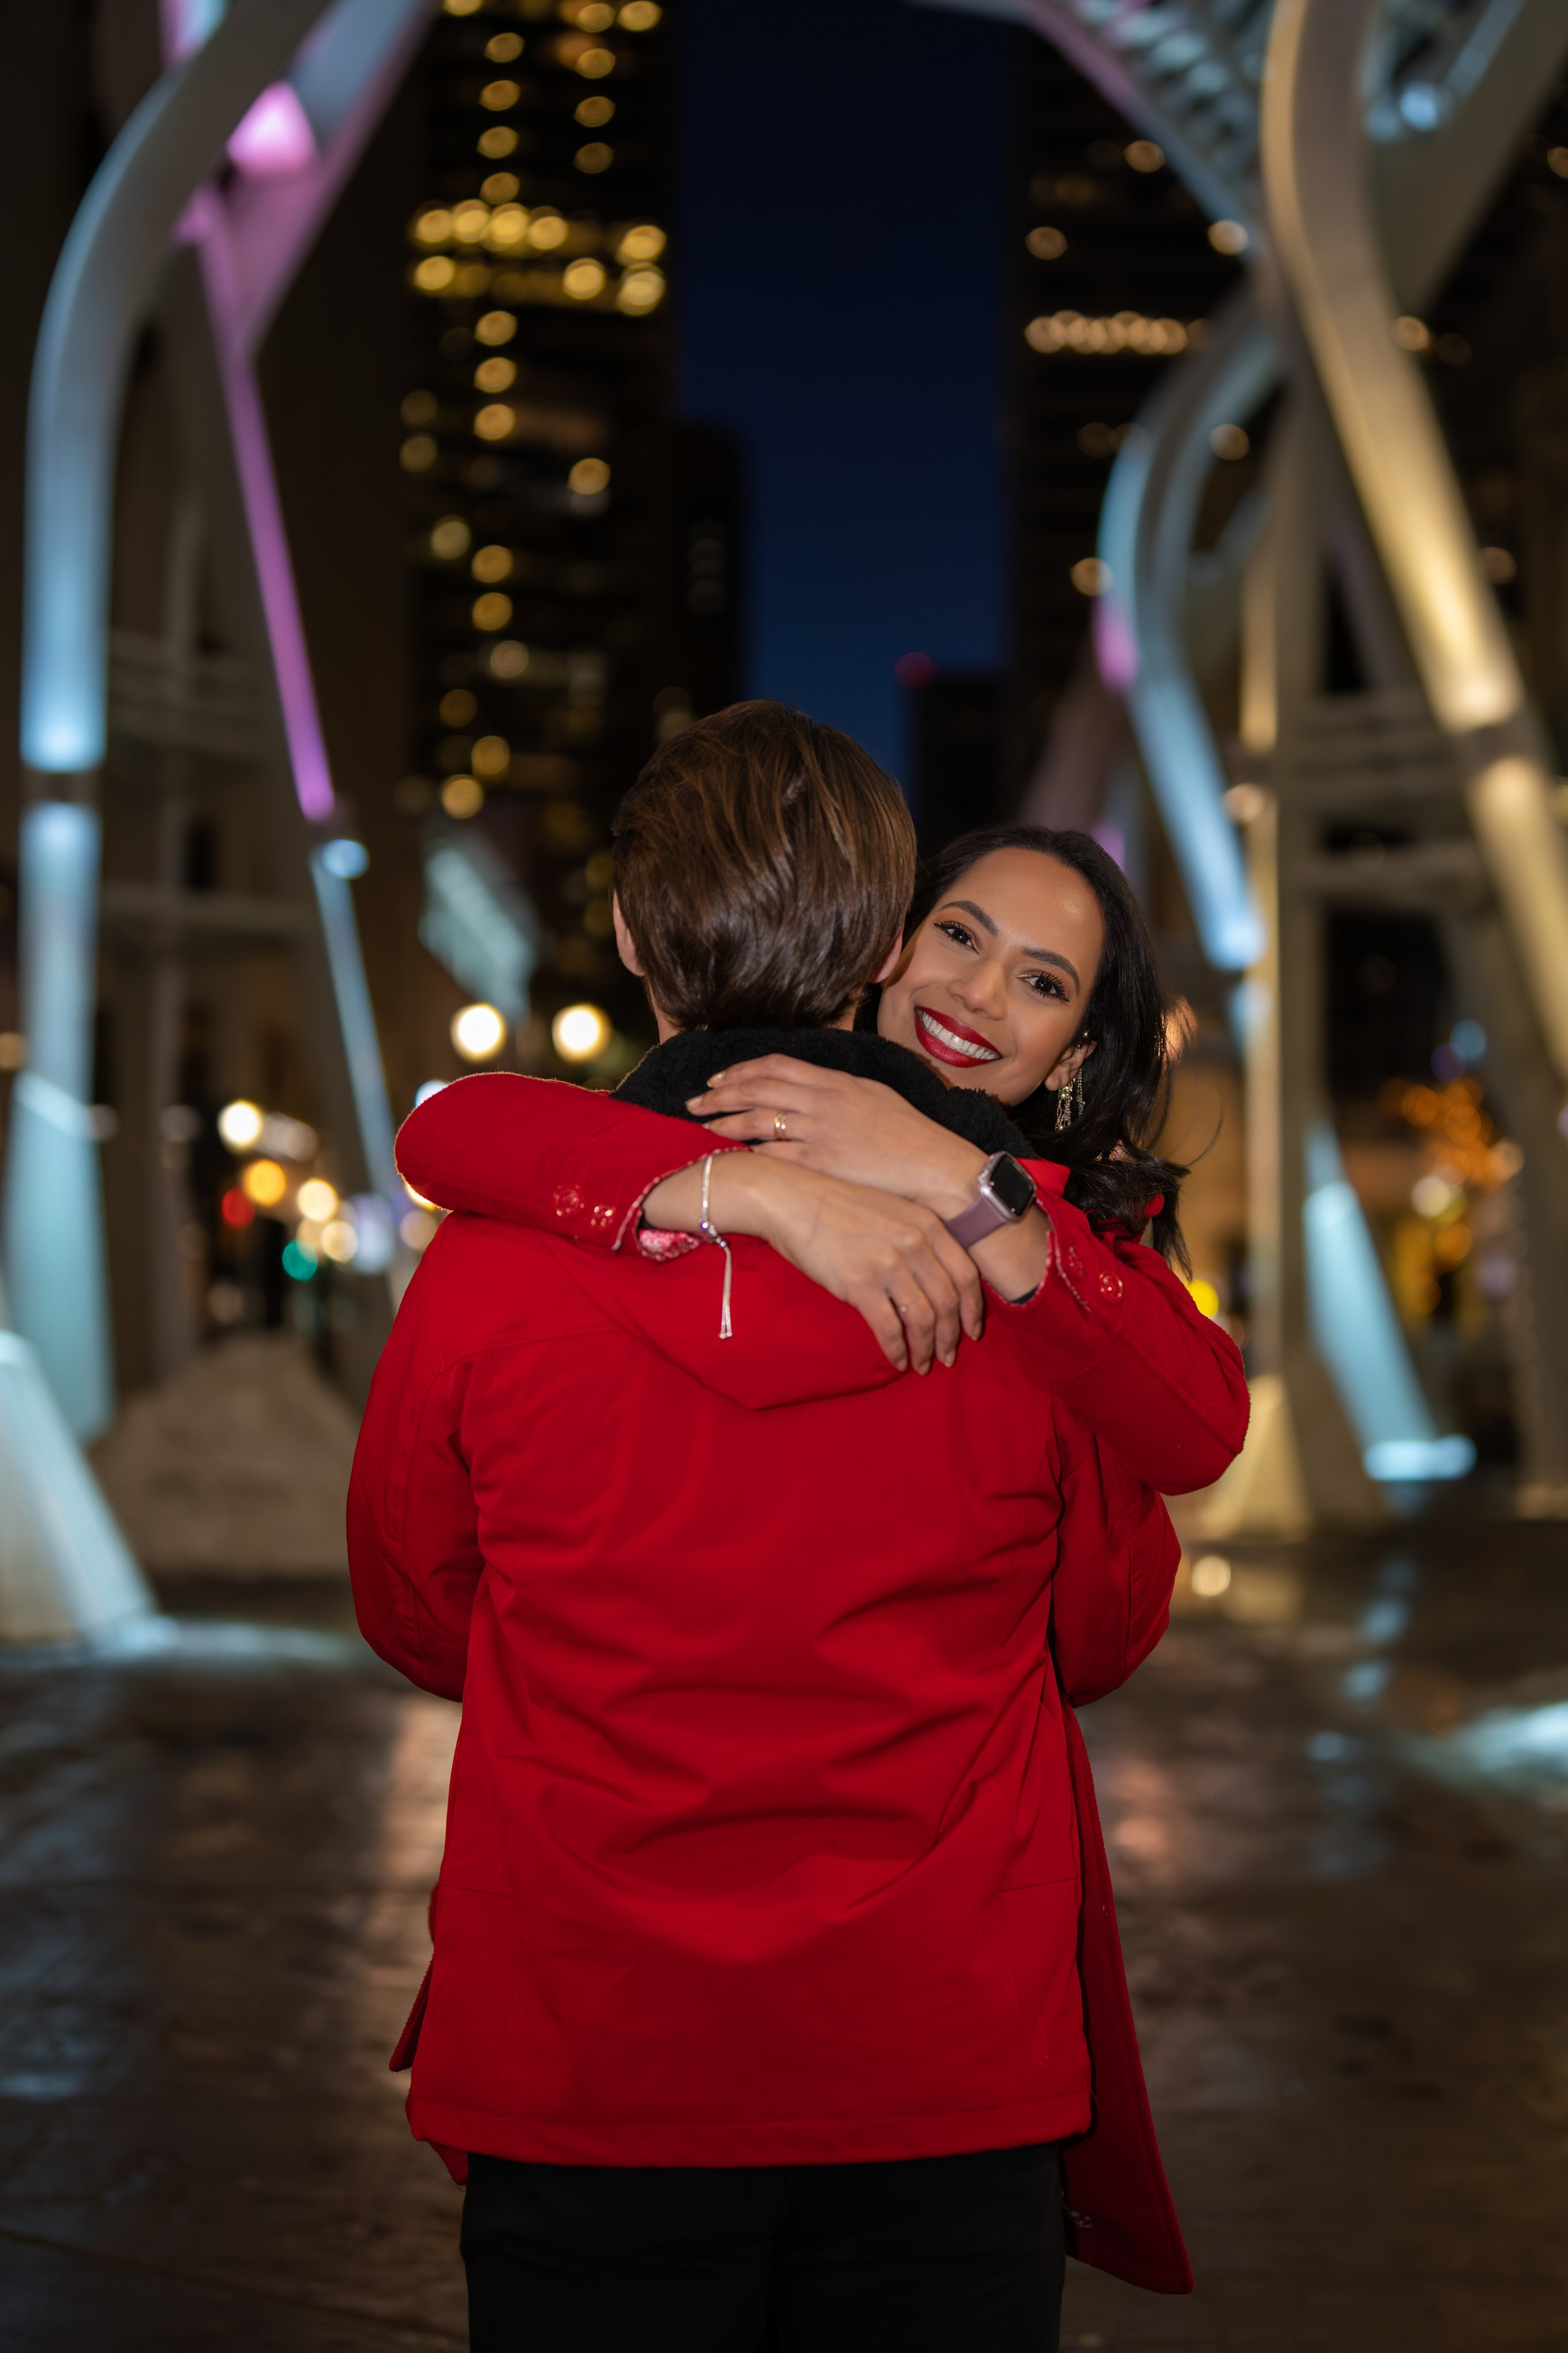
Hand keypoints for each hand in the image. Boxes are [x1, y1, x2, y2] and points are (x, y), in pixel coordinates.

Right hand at [641, 1154, 984, 1372]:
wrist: (792, 1200)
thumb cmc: (838, 1206)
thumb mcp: (892, 1211)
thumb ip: (918, 1240)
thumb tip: (933, 1283)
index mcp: (927, 1225)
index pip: (966, 1274)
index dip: (974, 1309)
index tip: (973, 1331)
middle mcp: (915, 1244)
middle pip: (949, 1302)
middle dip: (952, 1336)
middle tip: (948, 1356)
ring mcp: (888, 1264)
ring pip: (923, 1319)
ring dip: (926, 1348)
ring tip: (923, 1364)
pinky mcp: (860, 1284)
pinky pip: (889, 1327)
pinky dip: (897, 1349)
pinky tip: (898, 1359)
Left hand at [688, 1056, 984, 1220]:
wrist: (932, 1164)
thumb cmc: (909, 1132)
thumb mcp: (873, 1094)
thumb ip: (838, 1087)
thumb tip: (812, 1085)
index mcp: (834, 1080)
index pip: (775, 1065)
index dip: (741, 1070)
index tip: (718, 1078)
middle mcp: (823, 1101)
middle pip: (757, 1089)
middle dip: (720, 1094)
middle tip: (694, 1102)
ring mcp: (820, 1131)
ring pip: (758, 1121)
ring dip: (724, 1124)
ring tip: (702, 1128)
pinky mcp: (822, 1163)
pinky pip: (775, 1156)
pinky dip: (750, 1155)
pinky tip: (733, 1158)